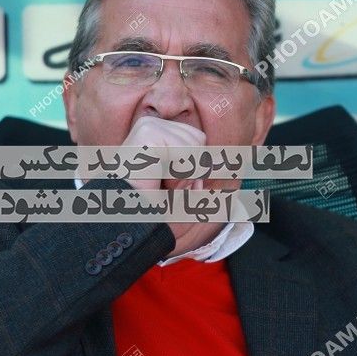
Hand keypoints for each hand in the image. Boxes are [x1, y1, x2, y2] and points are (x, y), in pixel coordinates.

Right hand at [119, 117, 222, 253]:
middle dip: (190, 171)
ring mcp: (147, 127)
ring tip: (156, 184)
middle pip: (199, 139)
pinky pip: (188, 150)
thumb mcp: (189, 195)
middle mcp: (151, 128)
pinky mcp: (146, 132)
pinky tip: (155, 179)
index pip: (198, 141)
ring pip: (196, 144)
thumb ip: (207, 175)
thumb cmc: (152, 217)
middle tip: (162, 188)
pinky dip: (179, 172)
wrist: (127, 228)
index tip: (168, 188)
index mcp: (158, 138)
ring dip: (183, 175)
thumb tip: (228, 160)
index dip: (193, 170)